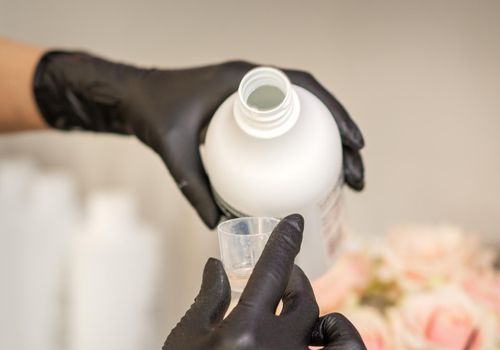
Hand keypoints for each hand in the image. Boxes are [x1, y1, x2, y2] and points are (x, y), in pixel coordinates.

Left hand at [34, 53, 364, 227]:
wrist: (129, 98)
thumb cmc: (149, 113)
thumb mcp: (172, 150)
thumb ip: (192, 186)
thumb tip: (219, 225)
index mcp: (243, 79)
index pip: (303, 86)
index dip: (335, 112)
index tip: (354, 144)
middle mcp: (252, 82)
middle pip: (311, 104)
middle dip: (340, 136)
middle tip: (354, 174)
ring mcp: (249, 94)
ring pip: (300, 113)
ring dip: (325, 140)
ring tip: (341, 176)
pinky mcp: (242, 109)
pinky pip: (281, 120)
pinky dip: (299, 141)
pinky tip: (305, 168)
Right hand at [163, 214, 365, 348]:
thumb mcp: (187, 340)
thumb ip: (207, 299)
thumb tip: (216, 265)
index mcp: (245, 332)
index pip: (273, 270)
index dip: (284, 241)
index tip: (293, 222)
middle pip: (304, 296)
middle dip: (295, 276)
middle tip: (283, 272)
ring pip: (332, 329)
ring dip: (319, 310)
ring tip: (300, 306)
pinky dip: (341, 341)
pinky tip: (322, 337)